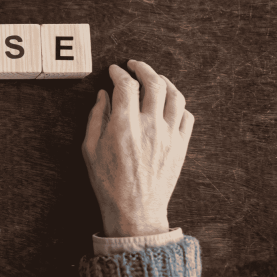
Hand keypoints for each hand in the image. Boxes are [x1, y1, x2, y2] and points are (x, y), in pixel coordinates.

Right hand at [82, 60, 193, 236]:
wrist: (135, 211)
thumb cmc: (108, 183)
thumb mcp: (90, 149)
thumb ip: (96, 118)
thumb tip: (103, 95)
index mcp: (124, 127)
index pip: (126, 86)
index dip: (119, 73)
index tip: (114, 71)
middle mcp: (150, 126)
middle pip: (154, 83)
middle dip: (143, 68)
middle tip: (134, 65)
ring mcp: (169, 136)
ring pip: (175, 95)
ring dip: (164, 81)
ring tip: (155, 78)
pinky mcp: (181, 146)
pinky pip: (187, 115)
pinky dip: (178, 103)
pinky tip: (168, 102)